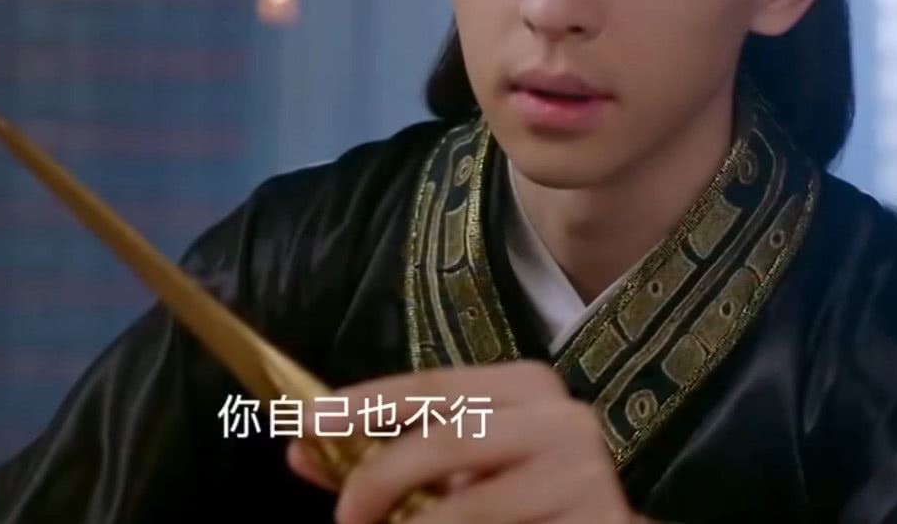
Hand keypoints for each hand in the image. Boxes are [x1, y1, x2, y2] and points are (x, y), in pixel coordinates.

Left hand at [285, 359, 647, 523]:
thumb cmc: (521, 496)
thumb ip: (387, 460)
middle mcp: (562, 419)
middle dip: (380, 479)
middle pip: (446, 438)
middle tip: (346, 518)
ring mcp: (583, 474)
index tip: (305, 424)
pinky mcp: (595, 522)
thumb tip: (301, 452)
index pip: (430, 385)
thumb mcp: (458, 470)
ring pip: (469, 505)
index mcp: (525, 387)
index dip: (364, 403)